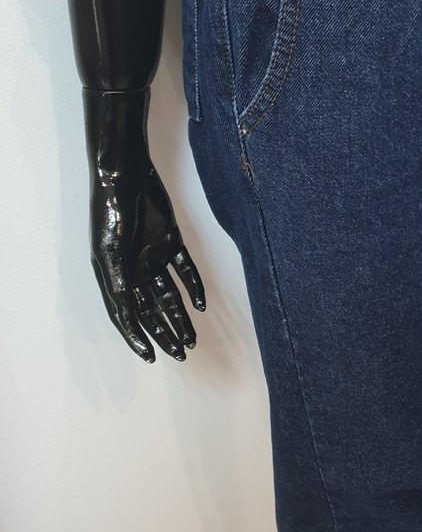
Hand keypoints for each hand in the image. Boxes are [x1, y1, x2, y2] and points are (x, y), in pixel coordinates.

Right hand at [86, 89, 204, 363]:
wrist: (126, 173)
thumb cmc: (112, 211)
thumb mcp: (110, 248)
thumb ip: (118, 280)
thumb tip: (128, 308)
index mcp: (113, 275)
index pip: (126, 315)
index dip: (137, 337)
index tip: (151, 357)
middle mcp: (133, 269)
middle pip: (151, 310)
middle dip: (164, 333)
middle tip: (182, 353)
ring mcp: (152, 255)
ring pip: (169, 295)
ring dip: (180, 317)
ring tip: (193, 339)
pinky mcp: (170, 240)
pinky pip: (184, 270)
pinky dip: (193, 287)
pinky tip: (202, 305)